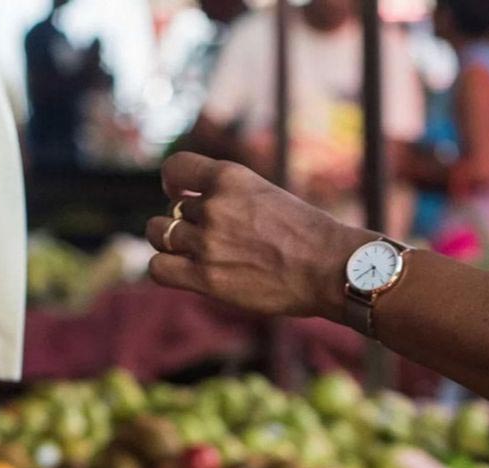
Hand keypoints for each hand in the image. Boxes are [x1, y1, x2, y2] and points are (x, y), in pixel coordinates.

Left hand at [146, 152, 371, 321]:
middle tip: (206, 237)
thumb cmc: (307, 235)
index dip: (171, 182)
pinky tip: (183, 271)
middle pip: (171, 210)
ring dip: (170, 244)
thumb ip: (230, 197)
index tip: (177, 193)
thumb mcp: (265, 195)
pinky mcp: (206, 278)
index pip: (176, 168)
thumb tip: (193, 207)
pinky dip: (165, 268)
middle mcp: (214, 206)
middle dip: (183, 223)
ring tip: (193, 254)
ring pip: (159, 235)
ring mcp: (207, 243)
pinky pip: (158, 268)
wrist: (329, 267)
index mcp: (229, 177)